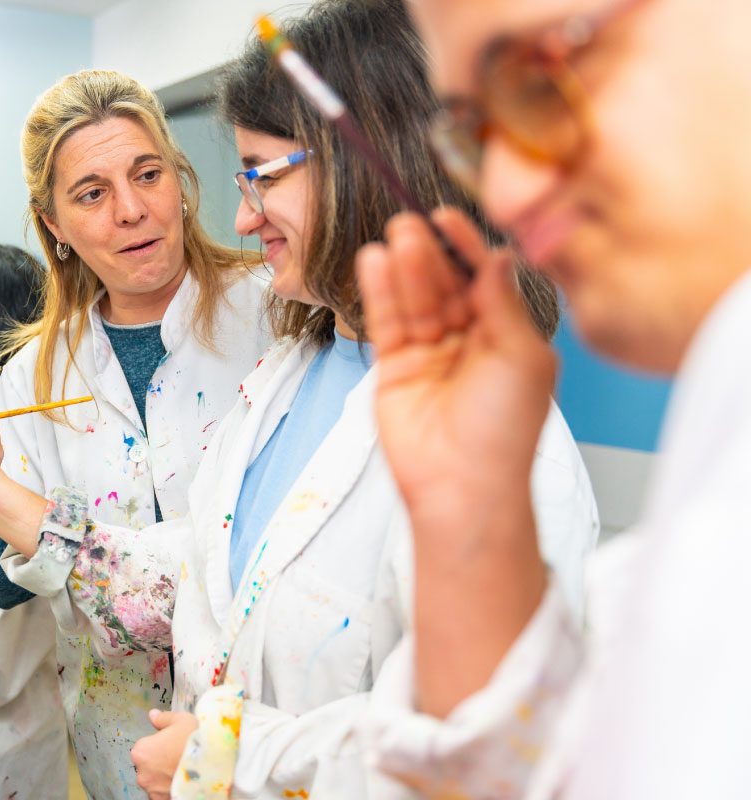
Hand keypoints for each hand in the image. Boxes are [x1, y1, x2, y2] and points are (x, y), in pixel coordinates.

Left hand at [130, 709, 197, 799]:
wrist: (214, 766)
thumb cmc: (194, 741)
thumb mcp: (181, 720)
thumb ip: (163, 719)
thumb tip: (153, 715)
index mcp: (141, 751)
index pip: (145, 747)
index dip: (160, 744)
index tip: (173, 744)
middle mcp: (142, 774)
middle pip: (149, 766)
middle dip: (160, 762)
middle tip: (180, 757)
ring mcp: (153, 791)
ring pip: (157, 782)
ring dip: (166, 777)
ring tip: (185, 770)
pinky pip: (164, 794)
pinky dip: (172, 789)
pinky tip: (186, 782)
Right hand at [357, 209, 554, 523]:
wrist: (463, 485)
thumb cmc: (504, 431)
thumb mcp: (521, 356)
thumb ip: (503, 303)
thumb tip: (498, 257)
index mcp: (507, 337)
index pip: (484, 279)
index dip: (467, 248)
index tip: (449, 218)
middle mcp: (468, 342)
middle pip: (445, 284)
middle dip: (430, 253)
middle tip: (413, 220)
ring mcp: (430, 354)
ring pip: (415, 299)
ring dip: (405, 267)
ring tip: (395, 235)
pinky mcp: (395, 368)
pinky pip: (387, 322)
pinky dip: (381, 292)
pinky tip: (375, 262)